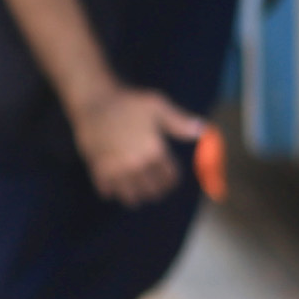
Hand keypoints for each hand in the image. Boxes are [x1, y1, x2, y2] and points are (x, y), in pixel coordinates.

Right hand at [75, 85, 207, 205]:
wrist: (95, 101)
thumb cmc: (129, 102)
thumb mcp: (158, 106)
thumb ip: (180, 122)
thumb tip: (203, 131)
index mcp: (154, 151)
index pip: (170, 177)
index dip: (172, 180)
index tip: (170, 180)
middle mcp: (137, 164)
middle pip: (151, 189)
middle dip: (156, 191)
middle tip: (155, 190)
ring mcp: (116, 168)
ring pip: (130, 195)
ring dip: (135, 197)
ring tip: (137, 196)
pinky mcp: (98, 168)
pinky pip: (106, 190)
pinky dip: (111, 192)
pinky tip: (113, 190)